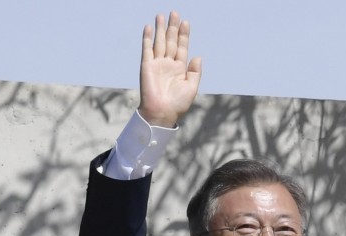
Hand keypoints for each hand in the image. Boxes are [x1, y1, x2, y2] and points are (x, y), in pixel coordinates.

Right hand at [138, 12, 201, 127]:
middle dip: (173, 27)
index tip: (186, 22)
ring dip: (160, 29)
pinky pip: (147, 49)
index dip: (184, 35)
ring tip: (161, 16)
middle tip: (174, 13)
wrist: (162, 112)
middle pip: (170, 41)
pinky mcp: (147, 66)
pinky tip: (149, 27)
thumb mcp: (191, 87)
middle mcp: (168, 64)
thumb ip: (195, 72)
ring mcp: (157, 64)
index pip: (182, 47)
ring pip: (159, 42)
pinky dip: (147, 38)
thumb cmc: (178, 103)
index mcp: (180, 68)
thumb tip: (198, 56)